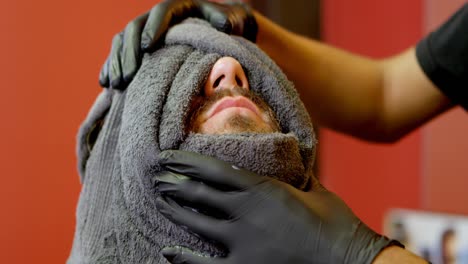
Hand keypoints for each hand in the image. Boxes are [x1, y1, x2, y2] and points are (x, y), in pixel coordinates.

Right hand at [99, 0, 256, 89]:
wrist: (220, 31)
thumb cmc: (227, 26)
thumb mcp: (231, 20)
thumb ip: (225, 20)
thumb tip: (224, 25)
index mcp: (178, 8)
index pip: (161, 12)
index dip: (153, 27)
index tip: (148, 46)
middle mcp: (157, 18)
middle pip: (135, 28)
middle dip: (129, 52)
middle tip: (128, 75)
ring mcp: (145, 32)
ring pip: (122, 41)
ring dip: (117, 61)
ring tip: (116, 84)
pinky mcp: (138, 47)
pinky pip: (118, 54)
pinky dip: (111, 66)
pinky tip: (105, 82)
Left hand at [155, 150, 400, 263]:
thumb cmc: (338, 226)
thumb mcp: (316, 190)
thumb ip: (297, 174)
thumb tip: (293, 160)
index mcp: (263, 189)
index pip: (214, 169)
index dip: (186, 162)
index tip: (167, 156)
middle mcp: (246, 213)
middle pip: (198, 194)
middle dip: (174, 183)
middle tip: (156, 177)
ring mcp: (242, 244)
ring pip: (196, 224)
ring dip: (175, 211)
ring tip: (159, 201)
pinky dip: (183, 259)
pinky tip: (168, 252)